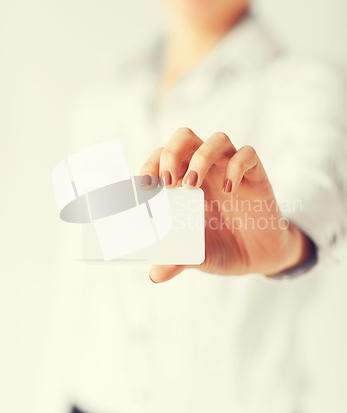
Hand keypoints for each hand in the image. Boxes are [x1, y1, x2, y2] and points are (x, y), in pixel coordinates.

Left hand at [140, 128, 313, 282]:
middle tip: (168, 182)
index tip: (145, 186)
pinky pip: (248, 155)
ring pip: (216, 140)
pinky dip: (236, 166)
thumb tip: (154, 275)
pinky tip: (229, 189)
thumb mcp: (198, 256)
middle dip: (172, 153)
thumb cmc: (223, 248)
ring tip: (192, 184)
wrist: (261, 256)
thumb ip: (177, 260)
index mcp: (184, 183)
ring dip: (200, 157)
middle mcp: (206, 170)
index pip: (162, 157)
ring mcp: (230, 170)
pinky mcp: (256, 175)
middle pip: (185, 137)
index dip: (151, 164)